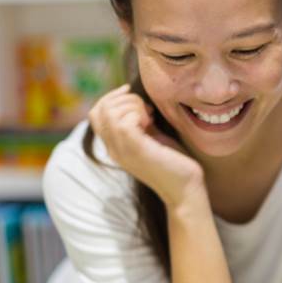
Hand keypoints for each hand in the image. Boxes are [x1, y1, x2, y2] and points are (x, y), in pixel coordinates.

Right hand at [89, 85, 205, 209]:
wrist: (185, 189)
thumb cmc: (174, 162)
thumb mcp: (152, 137)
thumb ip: (140, 122)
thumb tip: (137, 100)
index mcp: (115, 145)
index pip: (95, 113)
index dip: (111, 97)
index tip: (131, 93)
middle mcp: (113, 149)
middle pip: (99, 109)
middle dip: (124, 99)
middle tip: (147, 109)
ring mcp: (122, 150)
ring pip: (110, 112)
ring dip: (132, 105)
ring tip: (150, 116)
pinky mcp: (136, 150)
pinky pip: (124, 122)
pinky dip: (138, 113)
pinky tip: (151, 122)